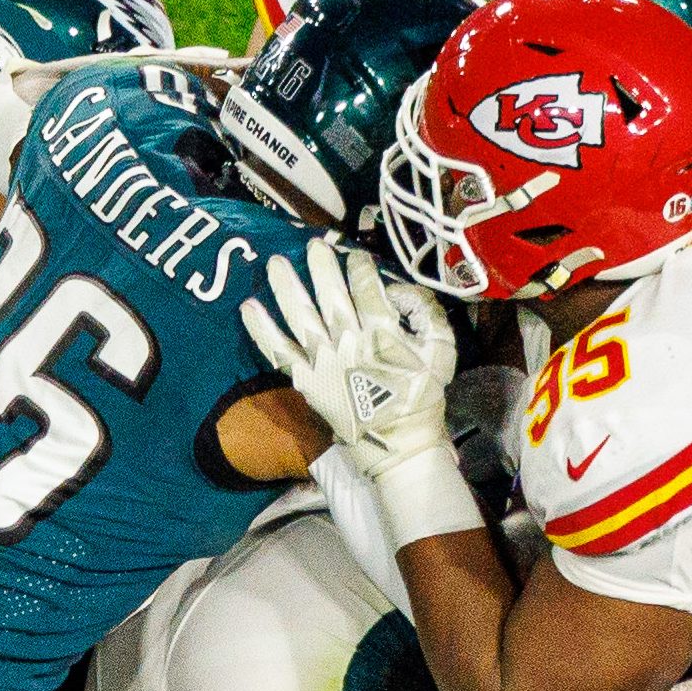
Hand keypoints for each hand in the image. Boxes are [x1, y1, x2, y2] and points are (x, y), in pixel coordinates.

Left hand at [242, 241, 454, 480]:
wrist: (397, 445)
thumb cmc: (421, 397)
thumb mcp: (443, 352)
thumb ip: (428, 315)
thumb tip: (403, 291)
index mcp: (382, 333)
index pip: (366, 289)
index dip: (359, 267)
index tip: (354, 256)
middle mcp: (348, 342)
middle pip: (329, 296)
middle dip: (320, 267)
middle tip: (312, 245)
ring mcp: (323, 361)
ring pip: (299, 316)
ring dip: (285, 287)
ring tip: (274, 263)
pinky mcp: (305, 380)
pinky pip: (278, 351)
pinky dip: (261, 330)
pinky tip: (248, 307)